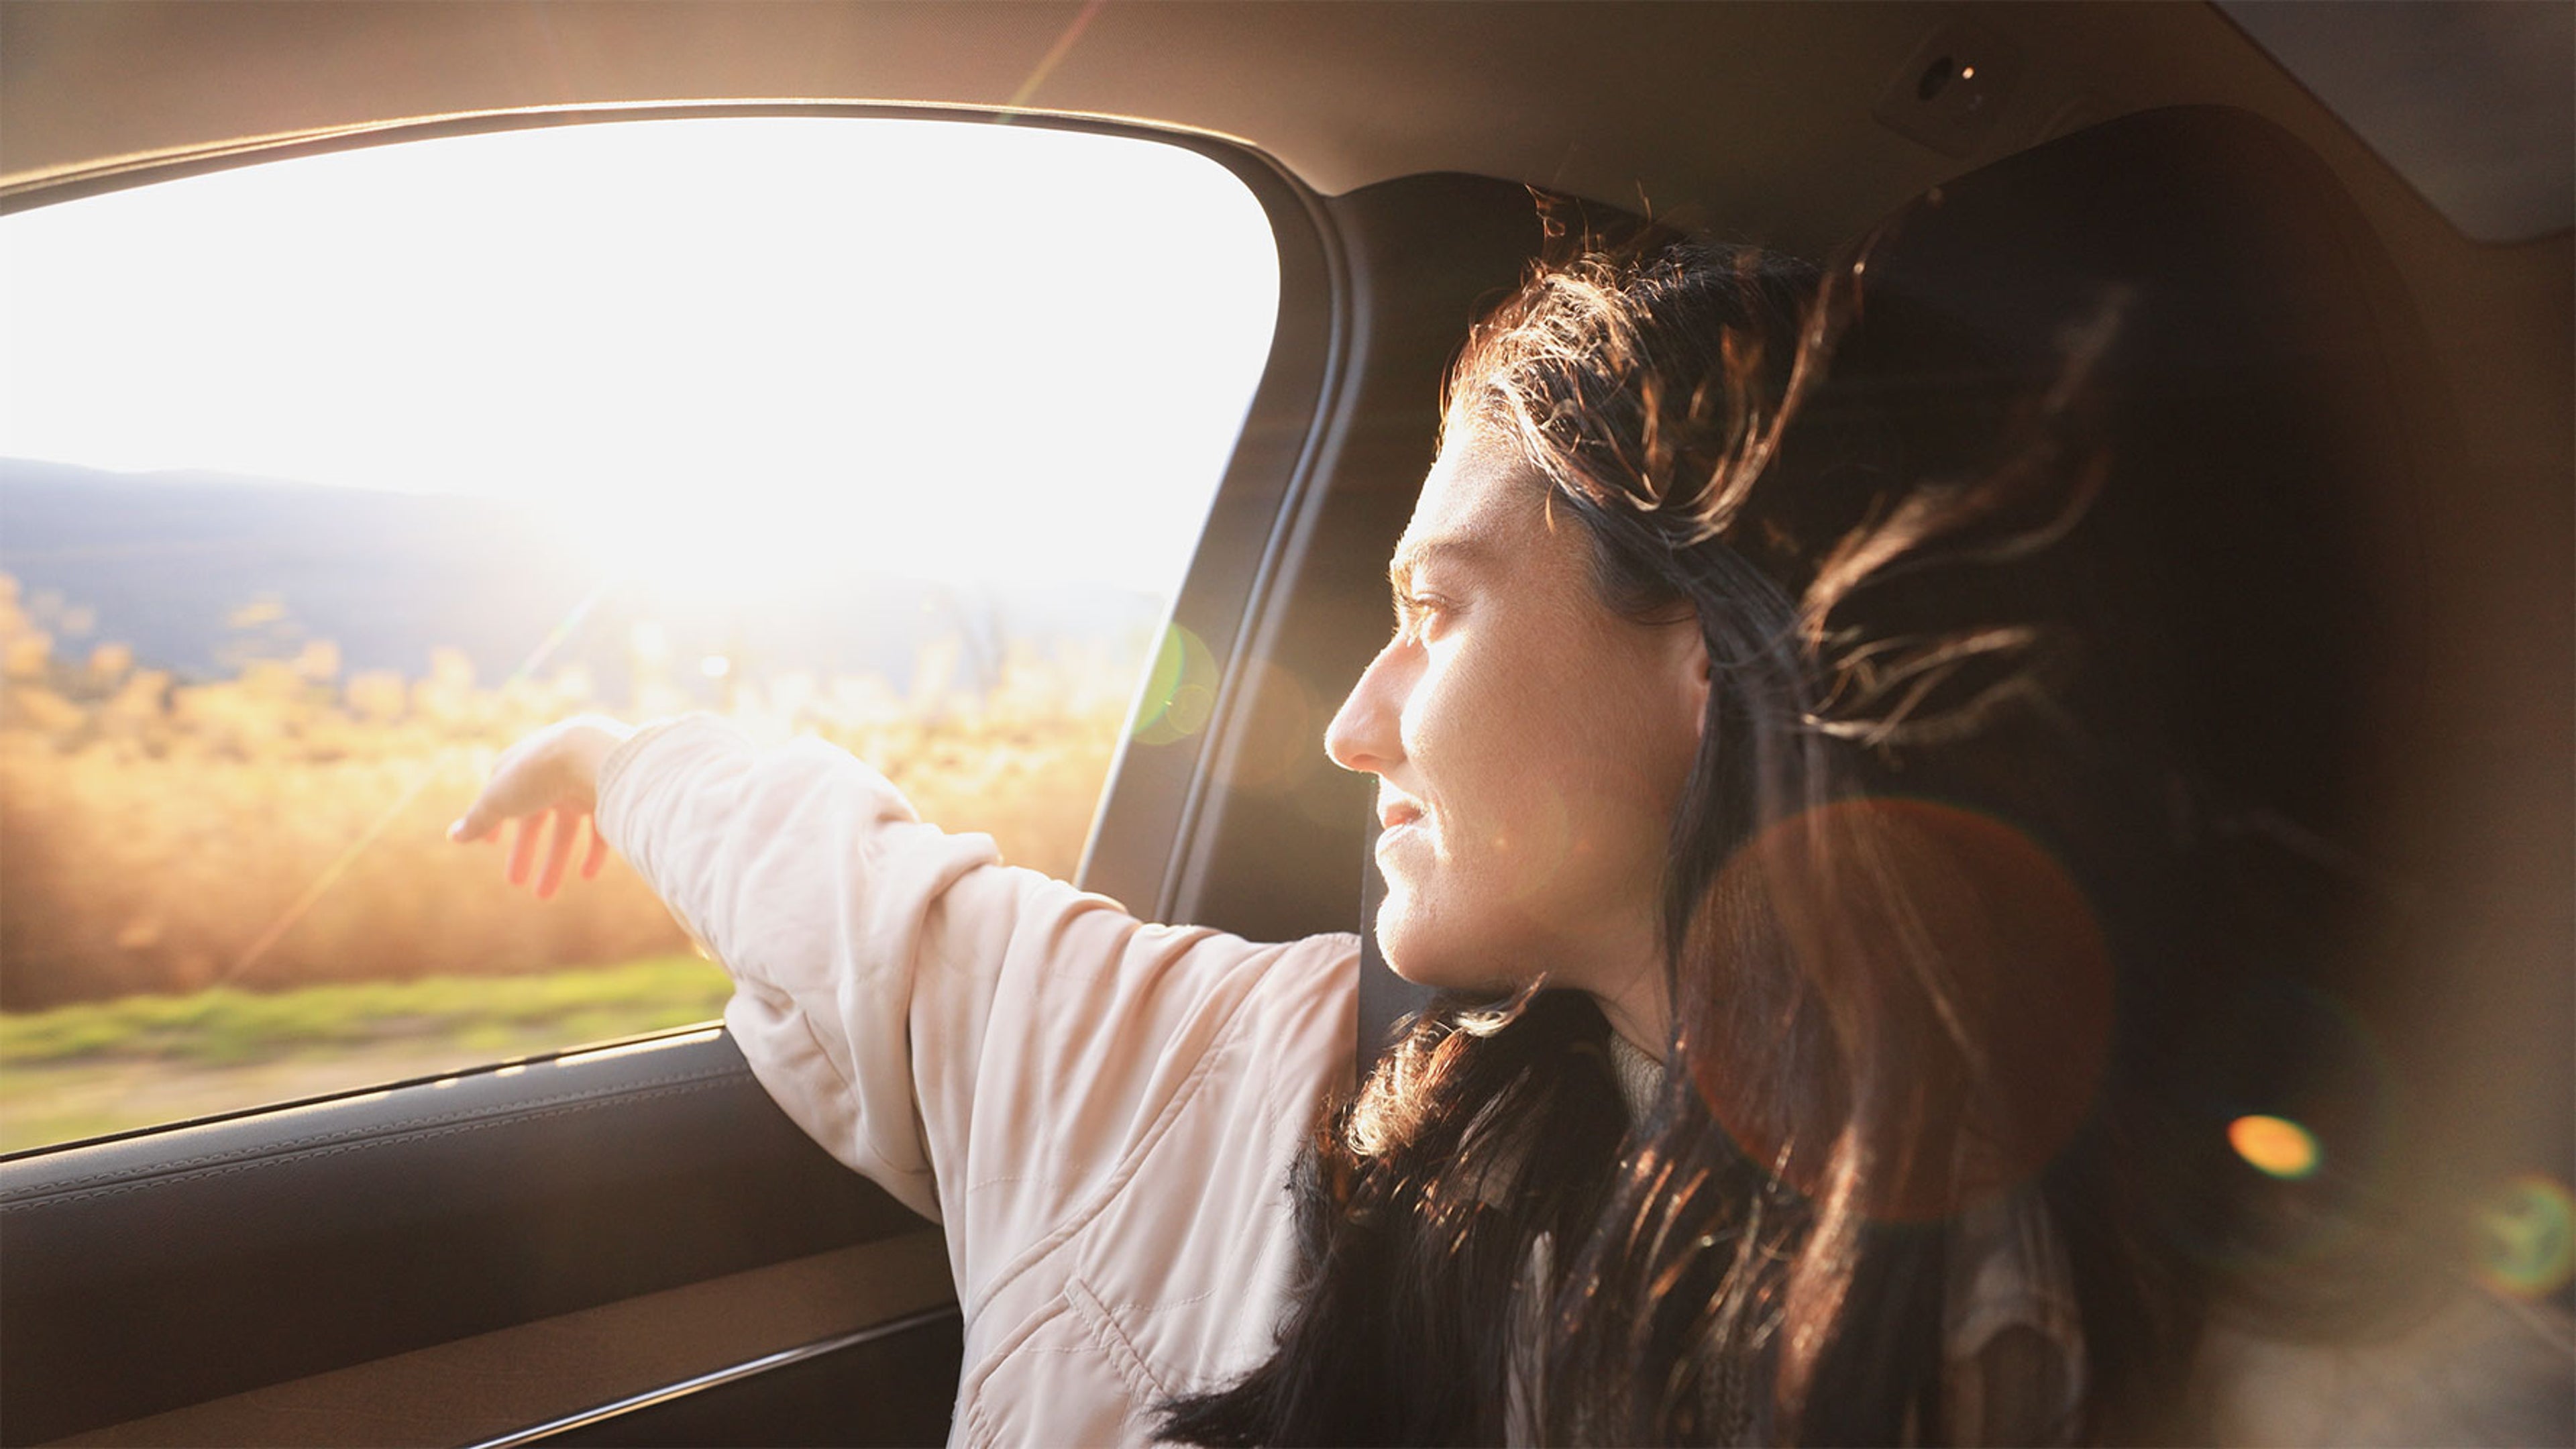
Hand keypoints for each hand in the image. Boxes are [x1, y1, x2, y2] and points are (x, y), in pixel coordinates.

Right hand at [451, 715, 637, 898]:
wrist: (595, 756)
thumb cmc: (539, 773)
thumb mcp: (498, 800)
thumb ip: (478, 820)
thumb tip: (453, 836)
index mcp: (522, 766)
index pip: (504, 793)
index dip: (496, 819)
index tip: (490, 844)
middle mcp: (553, 773)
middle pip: (536, 818)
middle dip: (524, 851)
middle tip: (515, 882)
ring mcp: (583, 785)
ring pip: (567, 829)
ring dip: (555, 862)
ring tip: (543, 895)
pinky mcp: (610, 797)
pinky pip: (602, 829)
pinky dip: (593, 853)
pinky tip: (587, 876)